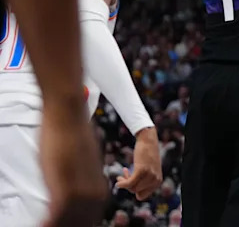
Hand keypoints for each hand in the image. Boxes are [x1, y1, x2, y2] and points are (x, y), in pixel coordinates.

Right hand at [39, 101, 106, 226]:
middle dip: (69, 225)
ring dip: (58, 225)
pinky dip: (50, 223)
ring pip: (70, 220)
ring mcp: (80, 187)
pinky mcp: (65, 183)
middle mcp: (94, 189)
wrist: (69, 113)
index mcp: (99, 185)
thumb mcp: (80, 161)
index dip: (79, 222)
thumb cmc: (71, 135)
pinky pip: (59, 213)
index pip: (91, 214)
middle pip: (83, 220)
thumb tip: (77, 189)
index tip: (67, 225)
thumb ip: (83, 178)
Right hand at [116, 127, 162, 200]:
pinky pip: (129, 183)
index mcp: (157, 182)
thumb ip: (145, 180)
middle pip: (135, 191)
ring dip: (124, 181)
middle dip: (127, 184)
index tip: (129, 182)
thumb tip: (134, 190)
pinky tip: (118, 180)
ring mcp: (150, 175)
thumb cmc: (147, 155)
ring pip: (131, 188)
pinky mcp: (142, 170)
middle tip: (123, 174)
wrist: (149, 140)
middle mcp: (155, 180)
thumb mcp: (149, 170)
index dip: (133, 191)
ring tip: (124, 171)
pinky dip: (122, 183)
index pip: (141, 195)